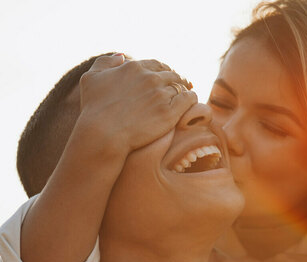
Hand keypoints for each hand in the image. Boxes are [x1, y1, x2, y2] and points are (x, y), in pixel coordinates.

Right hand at [78, 54, 197, 156]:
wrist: (103, 134)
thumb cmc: (93, 110)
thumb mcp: (91, 79)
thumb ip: (105, 62)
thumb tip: (122, 56)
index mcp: (134, 67)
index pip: (157, 65)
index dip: (164, 71)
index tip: (168, 78)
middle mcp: (150, 78)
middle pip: (171, 75)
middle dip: (177, 80)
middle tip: (183, 87)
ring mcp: (161, 94)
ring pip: (181, 87)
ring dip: (185, 91)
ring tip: (187, 98)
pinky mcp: (170, 113)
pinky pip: (189, 100)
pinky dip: (191, 100)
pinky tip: (191, 105)